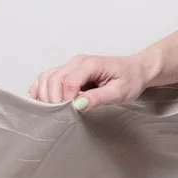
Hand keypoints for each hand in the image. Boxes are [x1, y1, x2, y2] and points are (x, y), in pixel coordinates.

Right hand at [28, 51, 149, 109]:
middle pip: (53, 79)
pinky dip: (41, 89)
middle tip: (61, 116)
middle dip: (53, 100)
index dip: (66, 100)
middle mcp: (77, 61)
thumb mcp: (119, 92)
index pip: (68, 82)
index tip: (72, 113)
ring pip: (46, 77)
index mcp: (91, 64)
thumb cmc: (129, 79)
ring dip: (45, 95)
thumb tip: (78, 105)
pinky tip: (45, 101)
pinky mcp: (68, 71)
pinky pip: (47, 77)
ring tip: (54, 111)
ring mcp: (71, 65)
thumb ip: (98, 98)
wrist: (135, 70)